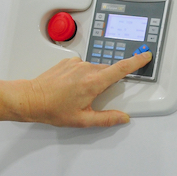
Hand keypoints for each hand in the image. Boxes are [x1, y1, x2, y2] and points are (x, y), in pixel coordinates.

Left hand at [17, 52, 152, 126]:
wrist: (31, 98)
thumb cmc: (53, 109)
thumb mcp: (83, 120)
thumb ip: (106, 119)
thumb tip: (122, 118)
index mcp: (93, 82)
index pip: (121, 68)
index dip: (136, 61)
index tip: (145, 55)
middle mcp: (86, 68)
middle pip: (108, 70)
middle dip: (108, 82)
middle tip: (95, 97)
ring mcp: (76, 63)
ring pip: (95, 69)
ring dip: (94, 80)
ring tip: (78, 94)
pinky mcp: (67, 61)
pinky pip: (82, 67)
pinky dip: (82, 75)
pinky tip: (71, 87)